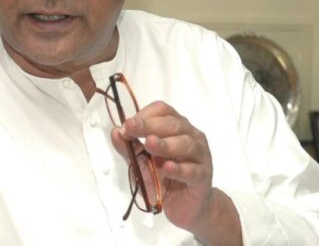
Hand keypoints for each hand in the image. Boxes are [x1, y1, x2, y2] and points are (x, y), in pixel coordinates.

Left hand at [110, 100, 239, 243]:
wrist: (184, 206)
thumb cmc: (163, 179)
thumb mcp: (140, 163)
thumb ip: (129, 148)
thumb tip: (115, 131)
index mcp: (176, 127)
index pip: (163, 111)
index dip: (145, 114)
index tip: (128, 124)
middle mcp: (191, 136)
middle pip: (174, 124)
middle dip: (150, 125)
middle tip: (131, 128)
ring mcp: (200, 155)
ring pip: (186, 144)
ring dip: (166, 144)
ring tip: (149, 144)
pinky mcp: (203, 177)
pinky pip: (192, 171)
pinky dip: (179, 169)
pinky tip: (167, 168)